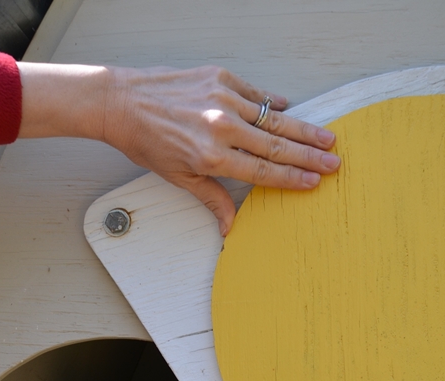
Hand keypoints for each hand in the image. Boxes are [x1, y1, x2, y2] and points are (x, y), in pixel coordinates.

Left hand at [17, 62, 339, 235]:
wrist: (123, 103)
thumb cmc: (146, 142)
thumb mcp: (178, 177)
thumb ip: (211, 197)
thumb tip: (230, 225)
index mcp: (212, 156)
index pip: (262, 170)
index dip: (291, 177)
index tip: (314, 181)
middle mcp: (221, 127)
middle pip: (276, 144)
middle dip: (308, 154)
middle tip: (335, 160)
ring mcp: (222, 99)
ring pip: (271, 117)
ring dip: (301, 127)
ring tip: (325, 137)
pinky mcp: (218, 77)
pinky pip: (253, 92)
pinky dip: (270, 101)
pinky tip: (287, 107)